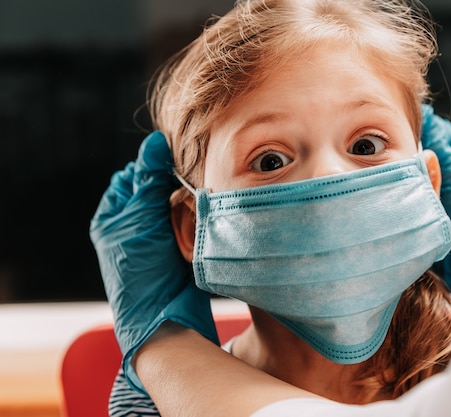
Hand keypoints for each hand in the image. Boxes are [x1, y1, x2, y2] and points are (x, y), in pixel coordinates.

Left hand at [89, 131, 217, 391]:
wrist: (167, 315)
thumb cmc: (142, 271)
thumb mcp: (141, 220)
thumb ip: (149, 179)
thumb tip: (155, 141)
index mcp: (112, 218)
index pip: (131, 177)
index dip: (150, 167)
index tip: (172, 162)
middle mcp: (134, 225)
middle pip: (155, 187)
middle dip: (171, 183)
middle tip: (188, 181)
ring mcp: (159, 236)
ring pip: (176, 202)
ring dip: (186, 200)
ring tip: (193, 202)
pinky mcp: (181, 245)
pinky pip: (189, 219)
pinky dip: (196, 214)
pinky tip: (202, 214)